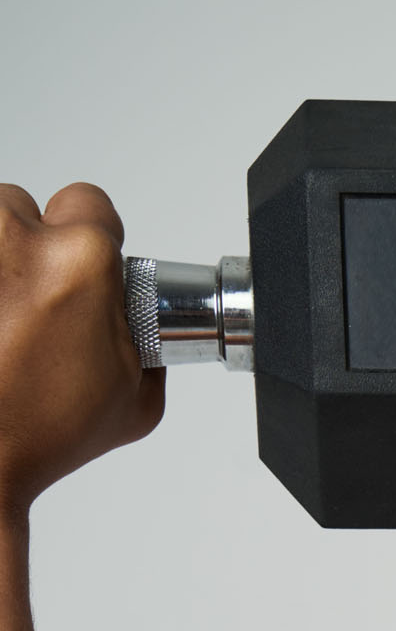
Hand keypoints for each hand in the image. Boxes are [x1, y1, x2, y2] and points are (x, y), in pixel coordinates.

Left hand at [0, 184, 162, 523]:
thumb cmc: (37, 428)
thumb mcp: (138, 399)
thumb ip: (147, 343)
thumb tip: (136, 325)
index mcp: (80, 261)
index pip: (92, 202)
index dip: (94, 237)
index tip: (88, 270)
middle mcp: (13, 239)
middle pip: (26, 206)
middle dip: (36, 247)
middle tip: (42, 304)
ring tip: (6, 315)